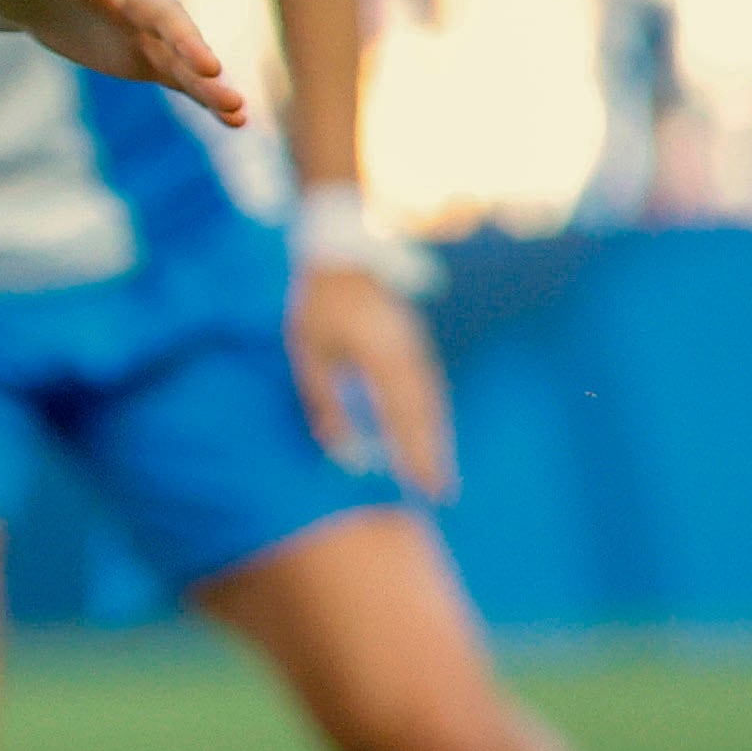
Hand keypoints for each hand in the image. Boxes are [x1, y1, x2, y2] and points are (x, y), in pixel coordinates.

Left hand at [0, 0, 245, 123]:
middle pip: (160, 12)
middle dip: (184, 36)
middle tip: (208, 63)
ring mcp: (141, 28)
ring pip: (181, 50)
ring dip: (208, 76)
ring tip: (236, 106)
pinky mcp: (147, 58)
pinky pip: (182, 79)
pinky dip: (207, 97)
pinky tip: (236, 120)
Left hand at [288, 262, 456, 501]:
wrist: (344, 255)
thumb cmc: (319, 304)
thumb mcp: (310, 351)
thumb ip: (323, 399)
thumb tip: (336, 448)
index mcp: (383, 358)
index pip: (403, 416)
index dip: (414, 454)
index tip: (423, 486)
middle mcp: (408, 356)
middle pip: (426, 414)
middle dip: (433, 455)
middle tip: (441, 494)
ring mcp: (416, 348)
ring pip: (432, 402)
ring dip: (436, 439)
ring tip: (439, 475)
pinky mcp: (414, 344)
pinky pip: (428, 387)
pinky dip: (431, 415)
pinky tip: (430, 435)